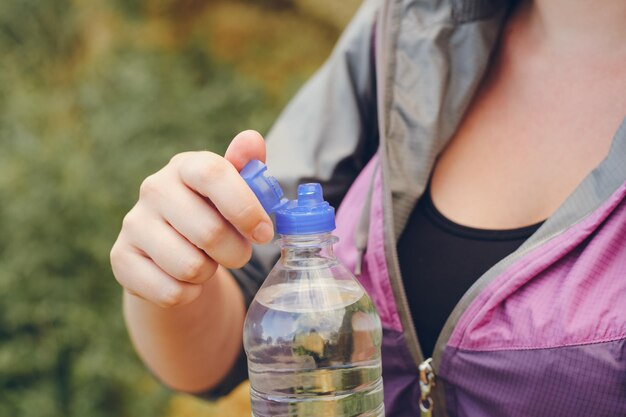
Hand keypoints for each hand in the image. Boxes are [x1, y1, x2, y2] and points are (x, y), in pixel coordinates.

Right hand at [110, 130, 272, 306]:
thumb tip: (252, 139)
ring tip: (207, 262)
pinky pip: (171, 292)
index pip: (213, 174)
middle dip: (236, 252)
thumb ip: (247, 167)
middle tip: (238, 253)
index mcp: (185, 166)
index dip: (245, 207)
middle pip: (209, 232)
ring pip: (190, 267)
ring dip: (210, 273)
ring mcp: (133, 223)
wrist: (171, 252)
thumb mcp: (234, 191)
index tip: (264, 233)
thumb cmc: (212, 215)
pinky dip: (189, 293)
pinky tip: (186, 280)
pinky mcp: (121, 258)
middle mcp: (153, 188)